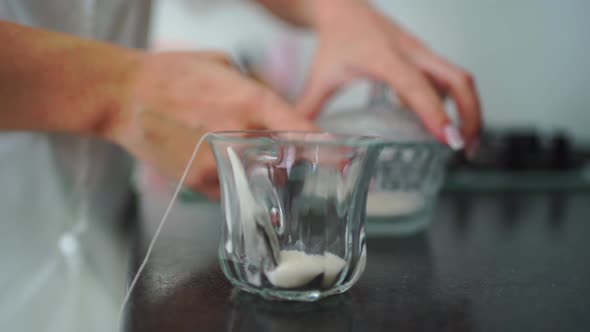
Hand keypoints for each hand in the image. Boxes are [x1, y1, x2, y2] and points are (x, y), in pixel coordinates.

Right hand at [110, 51, 315, 198]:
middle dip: (285, 158)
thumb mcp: (224, 64)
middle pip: (283, 159)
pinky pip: (232, 188)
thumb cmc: (172, 74)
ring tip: (231, 150)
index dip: (325, 146)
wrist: (124, 96)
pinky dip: (233, 179)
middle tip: (272, 148)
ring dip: (257, 169)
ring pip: (259, 178)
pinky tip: (214, 158)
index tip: (343, 157)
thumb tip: (269, 110)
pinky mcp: (200, 181)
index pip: (298, 130)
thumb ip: (254, 89)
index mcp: (250, 101)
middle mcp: (240, 134)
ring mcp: (220, 162)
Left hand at [297, 0, 480, 148]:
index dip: (434, 113)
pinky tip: (441, 127)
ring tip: (463, 144)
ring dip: (469, 109)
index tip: (448, 140)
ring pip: (460, 78)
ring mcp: (421, 53)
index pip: (415, 85)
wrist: (342, 8)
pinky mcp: (424, 57)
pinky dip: (453, 103)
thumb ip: (310, 110)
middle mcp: (410, 52)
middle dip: (470, 115)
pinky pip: (448, 79)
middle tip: (466, 148)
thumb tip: (299, 139)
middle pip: (458, 78)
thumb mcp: (320, 76)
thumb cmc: (334, 39)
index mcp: (382, 56)